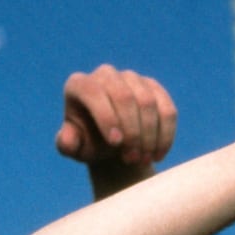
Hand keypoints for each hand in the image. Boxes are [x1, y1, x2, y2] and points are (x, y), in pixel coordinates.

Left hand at [56, 65, 176, 172]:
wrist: (110, 145)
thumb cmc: (88, 144)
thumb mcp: (75, 148)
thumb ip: (67, 144)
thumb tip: (69, 140)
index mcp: (79, 85)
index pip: (94, 92)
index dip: (107, 117)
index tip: (115, 143)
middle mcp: (105, 75)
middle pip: (124, 96)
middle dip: (131, 130)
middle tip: (131, 158)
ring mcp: (131, 78)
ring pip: (147, 102)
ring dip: (148, 136)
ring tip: (142, 160)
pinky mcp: (153, 88)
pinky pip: (166, 109)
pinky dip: (165, 135)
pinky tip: (158, 155)